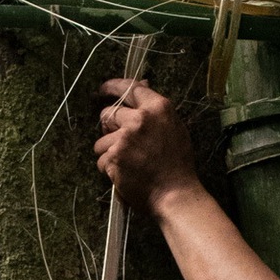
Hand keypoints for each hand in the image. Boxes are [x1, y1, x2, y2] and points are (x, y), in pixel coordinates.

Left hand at [95, 77, 198, 214]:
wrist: (175, 194)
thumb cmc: (178, 164)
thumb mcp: (174, 128)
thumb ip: (155, 110)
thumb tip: (141, 85)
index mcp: (158, 108)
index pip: (129, 88)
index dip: (112, 87)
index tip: (103, 90)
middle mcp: (140, 119)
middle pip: (108, 114)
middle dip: (109, 128)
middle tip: (122, 143)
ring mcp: (124, 138)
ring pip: (101, 141)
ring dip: (109, 152)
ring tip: (128, 164)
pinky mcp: (114, 157)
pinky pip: (101, 159)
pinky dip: (109, 168)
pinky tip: (125, 174)